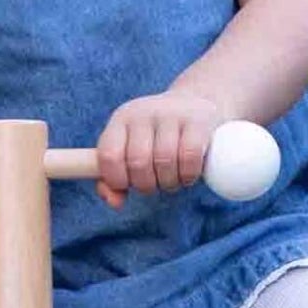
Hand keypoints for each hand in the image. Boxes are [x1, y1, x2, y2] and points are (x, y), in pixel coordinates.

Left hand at [94, 92, 224, 208]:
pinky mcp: (198, 121)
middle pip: (138, 162)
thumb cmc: (157, 137)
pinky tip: (187, 176)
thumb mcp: (130, 149)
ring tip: (172, 180)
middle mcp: (144, 112)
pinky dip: (188, 175)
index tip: (129, 185)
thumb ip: (114, 179)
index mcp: (122, 119)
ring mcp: (172, 114)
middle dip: (146, 184)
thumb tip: (115, 203)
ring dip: (168, 182)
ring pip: (164, 160)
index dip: (117, 179)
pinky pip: (189, 157)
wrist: (195, 105)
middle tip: (155, 184)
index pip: (108, 155)